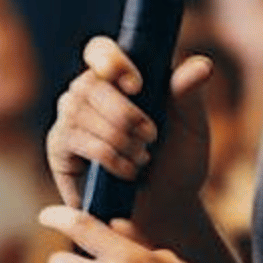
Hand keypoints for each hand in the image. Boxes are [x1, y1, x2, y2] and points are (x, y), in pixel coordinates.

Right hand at [46, 37, 214, 242]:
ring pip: (79, 110)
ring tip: (142, 157)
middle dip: (124, 112)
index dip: (110, 59)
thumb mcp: (192, 128)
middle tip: (151, 135)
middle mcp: (90, 95)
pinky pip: (74, 138)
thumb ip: (189, 94)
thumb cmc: (178, 166)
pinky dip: (106, 154)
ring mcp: (70, 120)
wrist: (164, 211)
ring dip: (117, 137)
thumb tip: (203, 64)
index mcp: (120, 80)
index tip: (137, 85)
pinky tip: (125, 171)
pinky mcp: (59, 149)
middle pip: (89, 82)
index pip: (99, 51)